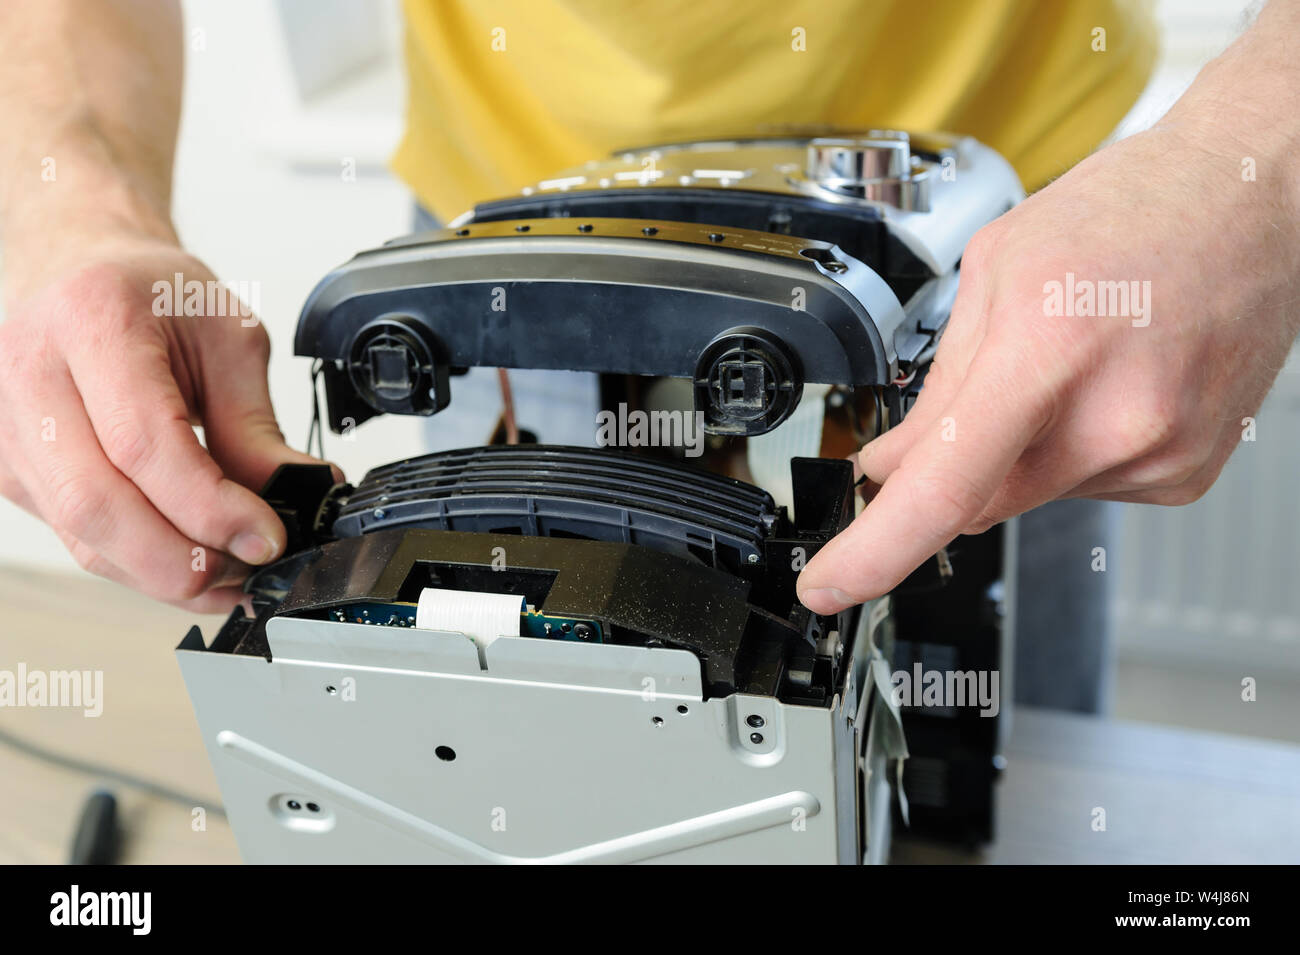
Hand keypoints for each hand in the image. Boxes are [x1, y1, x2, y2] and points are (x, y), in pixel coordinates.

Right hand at [0, 232, 338, 611]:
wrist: (83, 273)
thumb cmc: (154, 296)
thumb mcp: (229, 339)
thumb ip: (256, 426)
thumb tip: (298, 495)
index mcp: (91, 322)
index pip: (142, 443)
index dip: (209, 507)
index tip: (266, 536)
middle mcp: (31, 374)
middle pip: (97, 504)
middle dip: (184, 558)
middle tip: (250, 568)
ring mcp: (9, 429)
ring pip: (84, 537)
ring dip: (166, 574)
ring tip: (233, 574)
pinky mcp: (12, 471)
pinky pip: (79, 540)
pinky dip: (142, 566)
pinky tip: (193, 565)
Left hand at [797, 119, 1299, 614]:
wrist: (1254, 198)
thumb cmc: (1133, 211)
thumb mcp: (998, 269)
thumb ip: (937, 384)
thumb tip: (890, 467)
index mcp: (1049, 348)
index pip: (944, 489)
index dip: (873, 552)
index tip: (829, 585)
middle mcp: (1114, 415)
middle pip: (978, 498)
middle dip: (953, 463)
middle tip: (982, 389)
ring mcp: (1160, 452)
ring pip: (1030, 493)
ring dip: (1022, 448)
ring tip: (1074, 359)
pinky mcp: (1186, 475)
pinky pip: (1086, 487)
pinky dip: (1073, 450)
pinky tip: (1107, 384)